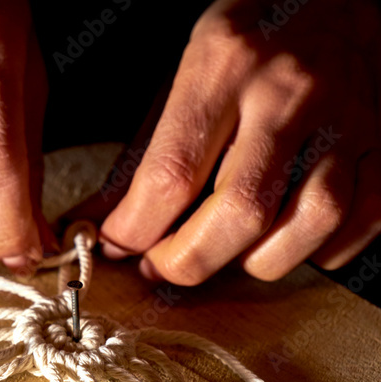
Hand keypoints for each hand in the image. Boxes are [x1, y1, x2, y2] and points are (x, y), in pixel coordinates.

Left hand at [99, 0, 380, 284]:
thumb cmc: (248, 41)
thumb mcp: (182, 76)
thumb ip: (141, 156)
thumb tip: (101, 226)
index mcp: (222, 66)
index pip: (171, 174)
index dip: (136, 229)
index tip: (119, 246)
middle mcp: (288, 94)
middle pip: (240, 212)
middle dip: (189, 260)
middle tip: (164, 265)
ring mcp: (347, 120)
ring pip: (307, 225)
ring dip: (254, 260)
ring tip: (225, 249)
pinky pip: (358, 224)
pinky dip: (316, 249)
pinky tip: (284, 236)